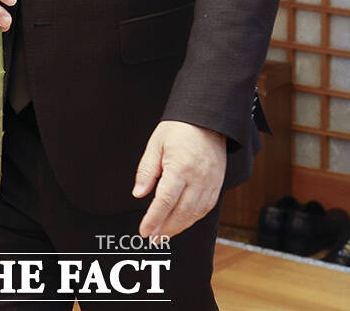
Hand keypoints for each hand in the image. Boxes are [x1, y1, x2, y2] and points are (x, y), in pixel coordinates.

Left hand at [133, 120, 225, 239]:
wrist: (208, 119)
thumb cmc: (180, 128)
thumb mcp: (156, 143)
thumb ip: (146, 170)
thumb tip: (138, 193)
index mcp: (180, 167)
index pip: (165, 201)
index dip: (153, 219)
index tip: (144, 231)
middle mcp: (198, 178)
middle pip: (181, 212)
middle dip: (165, 228)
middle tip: (153, 237)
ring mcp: (210, 183)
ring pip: (194, 214)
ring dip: (179, 227)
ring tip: (164, 234)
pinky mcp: (218, 184)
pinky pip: (206, 208)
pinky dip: (193, 218)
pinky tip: (182, 222)